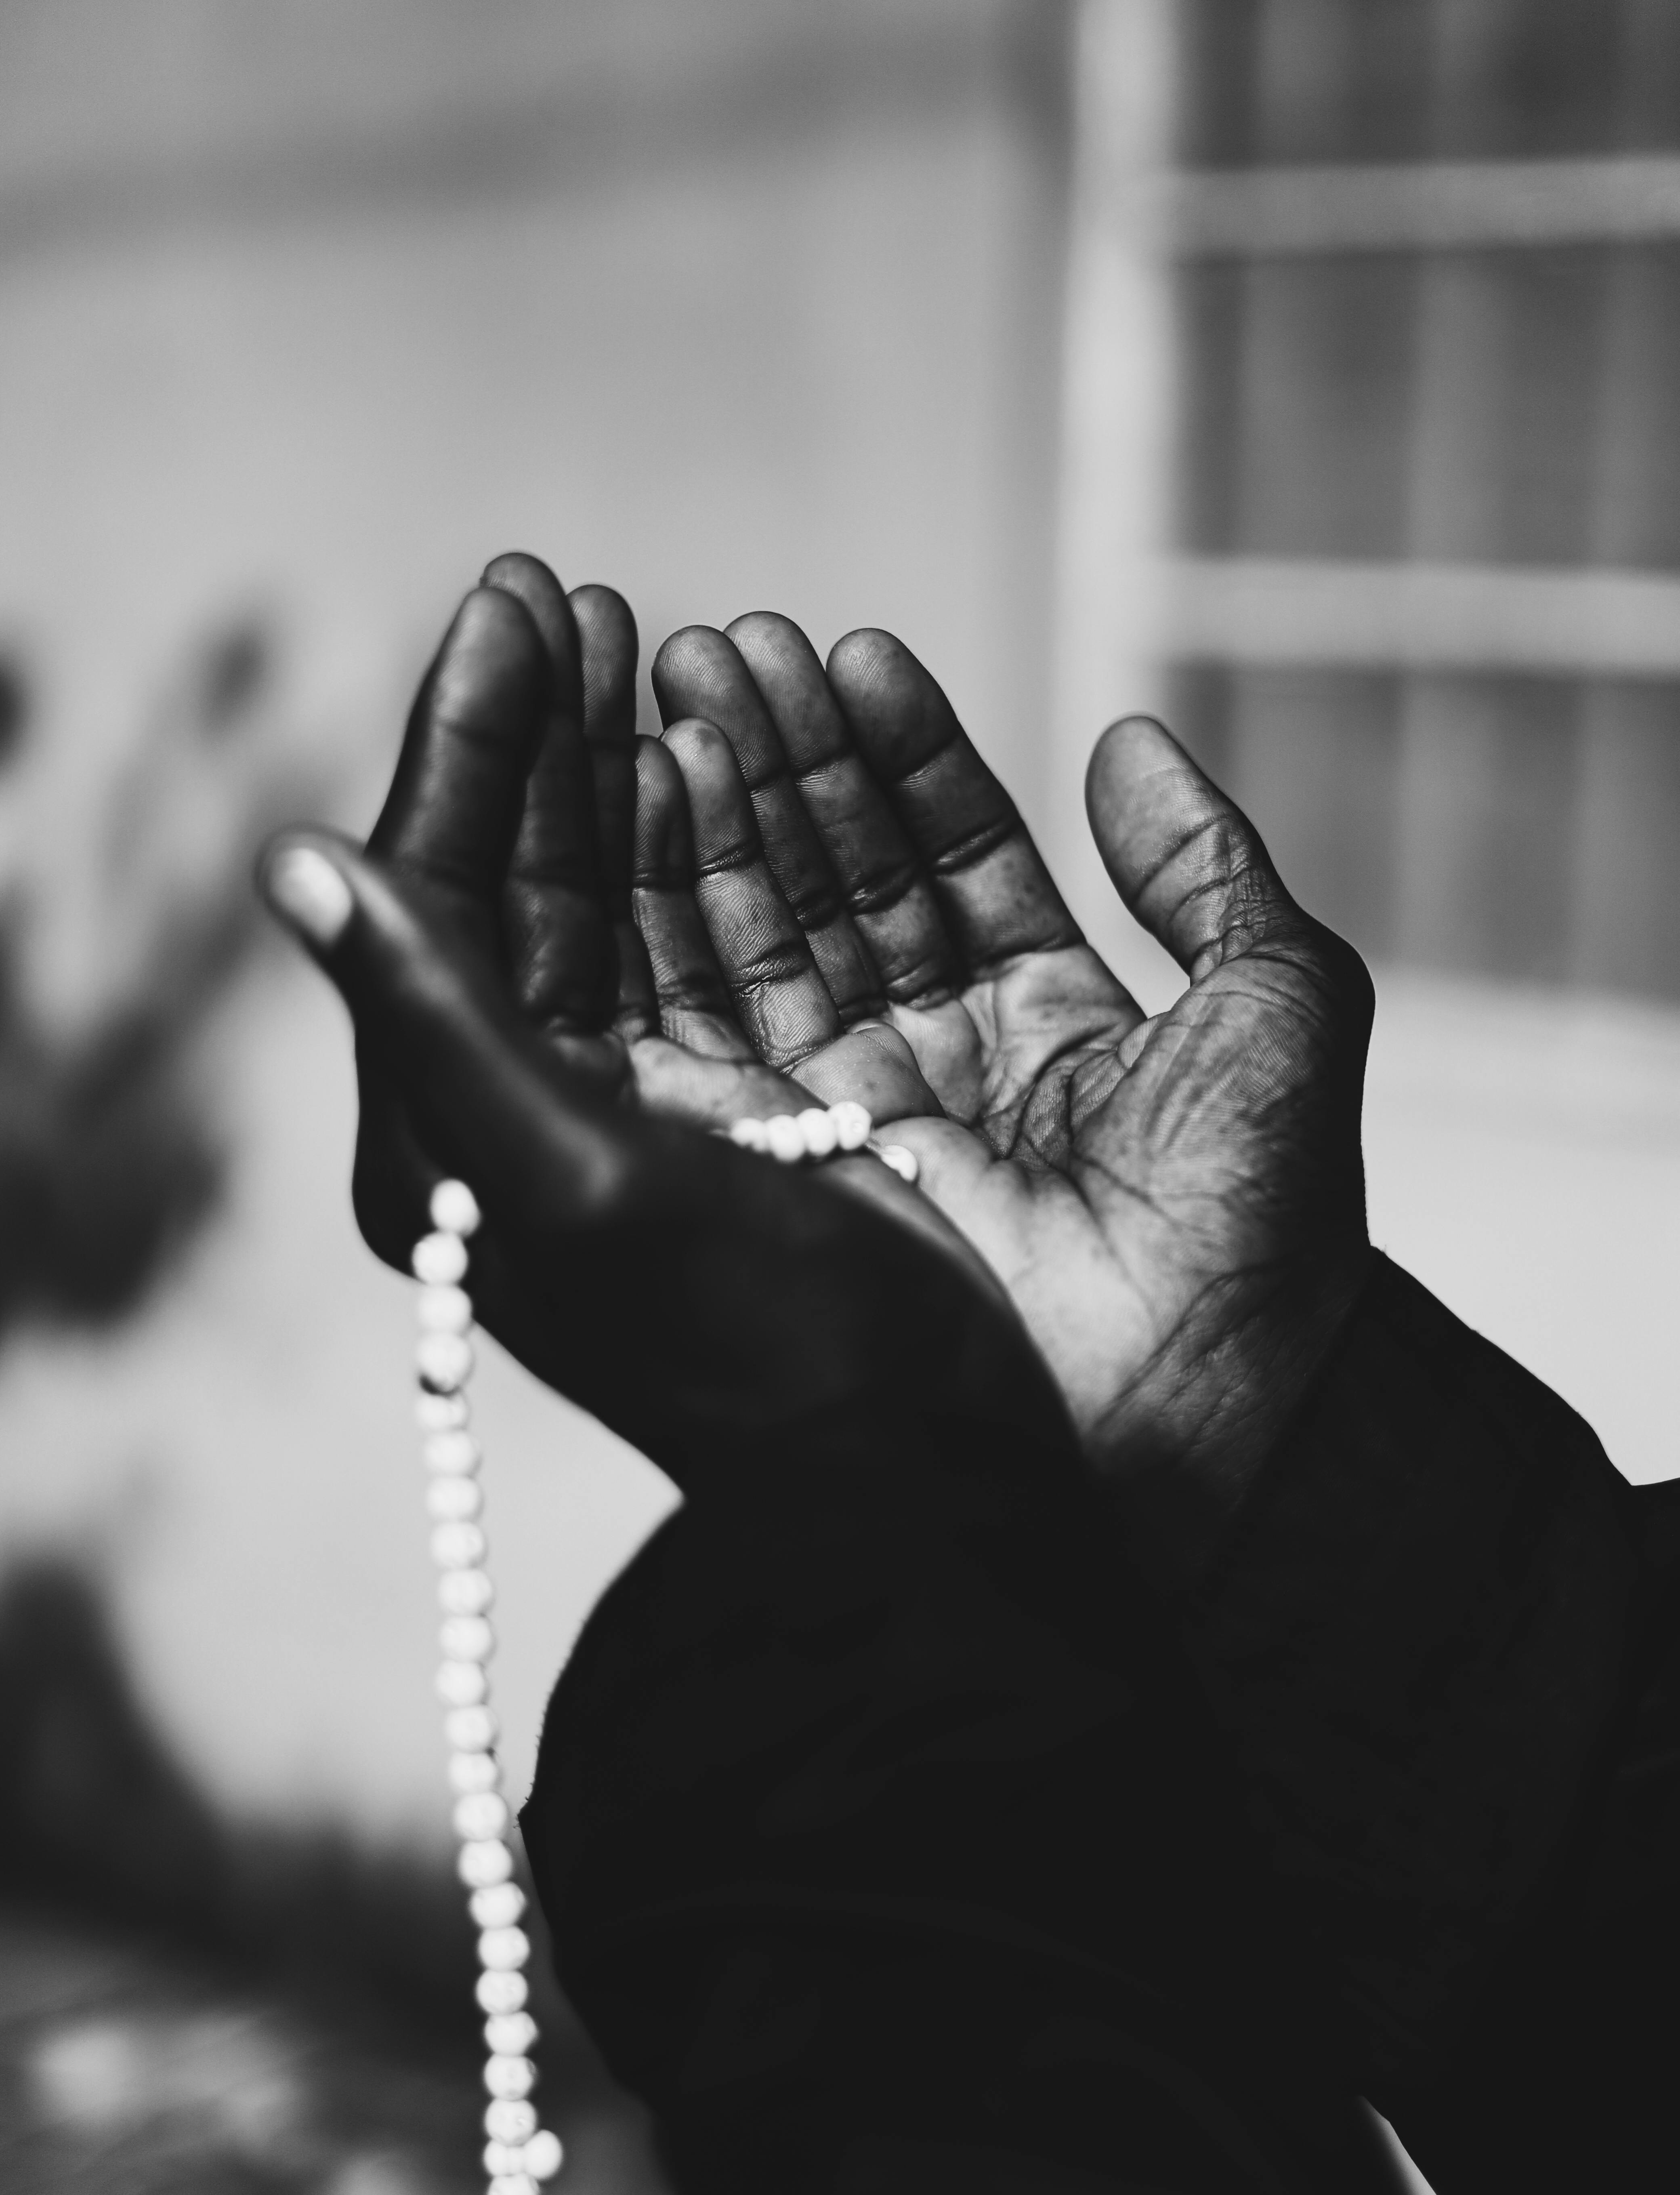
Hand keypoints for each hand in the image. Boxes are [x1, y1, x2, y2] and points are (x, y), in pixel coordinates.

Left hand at [259, 568, 1068, 1487]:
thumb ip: (431, 1020)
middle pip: (520, 877)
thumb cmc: (744, 1343)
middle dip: (541, 731)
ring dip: (622, 766)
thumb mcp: (570, 1182)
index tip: (517, 599)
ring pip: (610, 894)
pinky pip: (697, 940)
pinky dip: (706, 844)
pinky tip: (719, 759)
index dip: (469, 739)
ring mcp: (629, 1104)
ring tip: (648, 643)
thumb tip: (291, 864)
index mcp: (453, 1132)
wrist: (894, 1468)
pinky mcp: (726, 1105)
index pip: (438, 891)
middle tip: (569, 592)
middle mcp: (524, 1112)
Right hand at [650, 617, 1374, 1579]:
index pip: (950, 858)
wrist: (1197, 1409)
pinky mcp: (783, 1174)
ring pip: (762, 941)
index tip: (852, 650)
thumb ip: (1208, 871)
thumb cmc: (1259, 1227)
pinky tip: (655, 811)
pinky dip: (676, 922)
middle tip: (722, 644)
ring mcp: (852, 1121)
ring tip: (679, 692)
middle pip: (838, 885)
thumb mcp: (1277, 1008)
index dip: (901, 754)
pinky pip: (713, 1031)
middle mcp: (939, 1064)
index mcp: (1049, 1023)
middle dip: (782, 762)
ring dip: (716, 818)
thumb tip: (1129, 738)